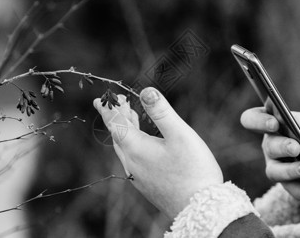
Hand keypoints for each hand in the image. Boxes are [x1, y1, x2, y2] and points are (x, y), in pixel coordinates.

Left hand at [93, 87, 222, 218]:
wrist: (199, 208)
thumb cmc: (193, 170)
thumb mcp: (179, 134)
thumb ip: (161, 112)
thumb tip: (146, 91)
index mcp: (136, 148)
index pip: (115, 124)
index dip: (108, 110)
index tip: (100, 99)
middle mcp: (132, 163)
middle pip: (118, 135)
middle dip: (117, 117)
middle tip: (118, 102)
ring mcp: (138, 176)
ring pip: (125, 148)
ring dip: (125, 130)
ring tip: (130, 117)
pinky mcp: (147, 185)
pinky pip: (133, 158)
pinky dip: (133, 143)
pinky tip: (145, 143)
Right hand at [240, 107, 299, 201]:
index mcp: (276, 123)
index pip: (252, 119)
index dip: (258, 121)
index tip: (274, 123)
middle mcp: (272, 145)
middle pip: (268, 146)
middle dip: (281, 147)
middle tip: (296, 147)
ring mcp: (278, 166)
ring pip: (274, 172)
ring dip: (291, 171)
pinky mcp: (290, 186)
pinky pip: (299, 192)